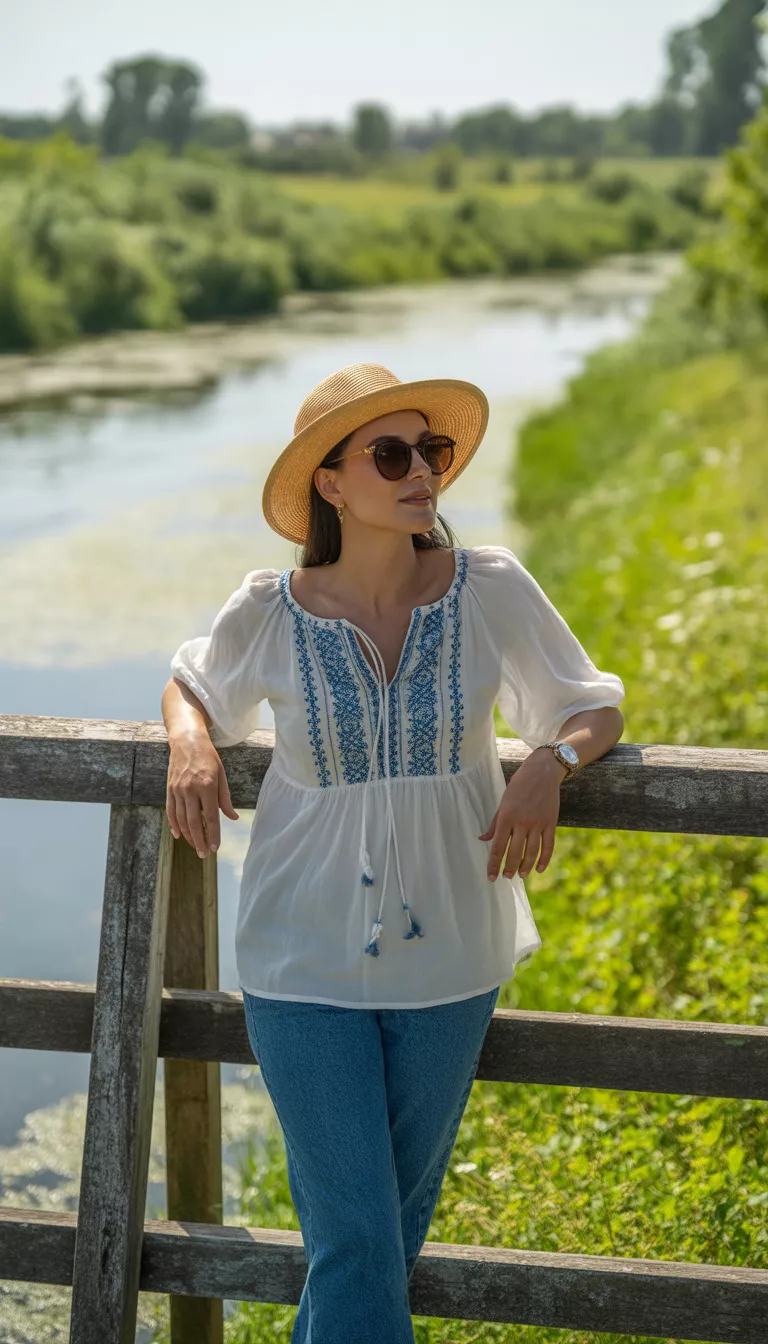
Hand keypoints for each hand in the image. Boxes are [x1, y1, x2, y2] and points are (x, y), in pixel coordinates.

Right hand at [166, 730, 238, 857]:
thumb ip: (225, 798)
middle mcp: (190, 789)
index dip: (214, 834)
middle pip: (194, 822)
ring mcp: (177, 790)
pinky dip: (174, 825)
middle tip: (204, 854)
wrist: (187, 741)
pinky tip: (179, 835)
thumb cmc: (208, 758)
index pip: (211, 817)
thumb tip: (233, 818)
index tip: (216, 848)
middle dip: (200, 841)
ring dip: (188, 836)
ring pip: (182, 819)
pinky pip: (170, 811)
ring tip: (196, 846)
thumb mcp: (222, 775)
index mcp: (207, 786)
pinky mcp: (169, 789)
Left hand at [478, 750, 565, 880]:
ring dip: (526, 866)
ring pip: (532, 852)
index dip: (493, 864)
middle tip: (507, 877)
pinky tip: (539, 869)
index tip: (491, 877)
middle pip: (514, 852)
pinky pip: (548, 846)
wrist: (543, 771)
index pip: (498, 846)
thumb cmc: (519, 785)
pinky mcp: (551, 823)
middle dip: (509, 868)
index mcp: (507, 817)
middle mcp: (522, 822)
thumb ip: (494, 823)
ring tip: (521, 875)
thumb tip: (483, 839)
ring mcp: (538, 823)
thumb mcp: (503, 801)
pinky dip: (544, 859)